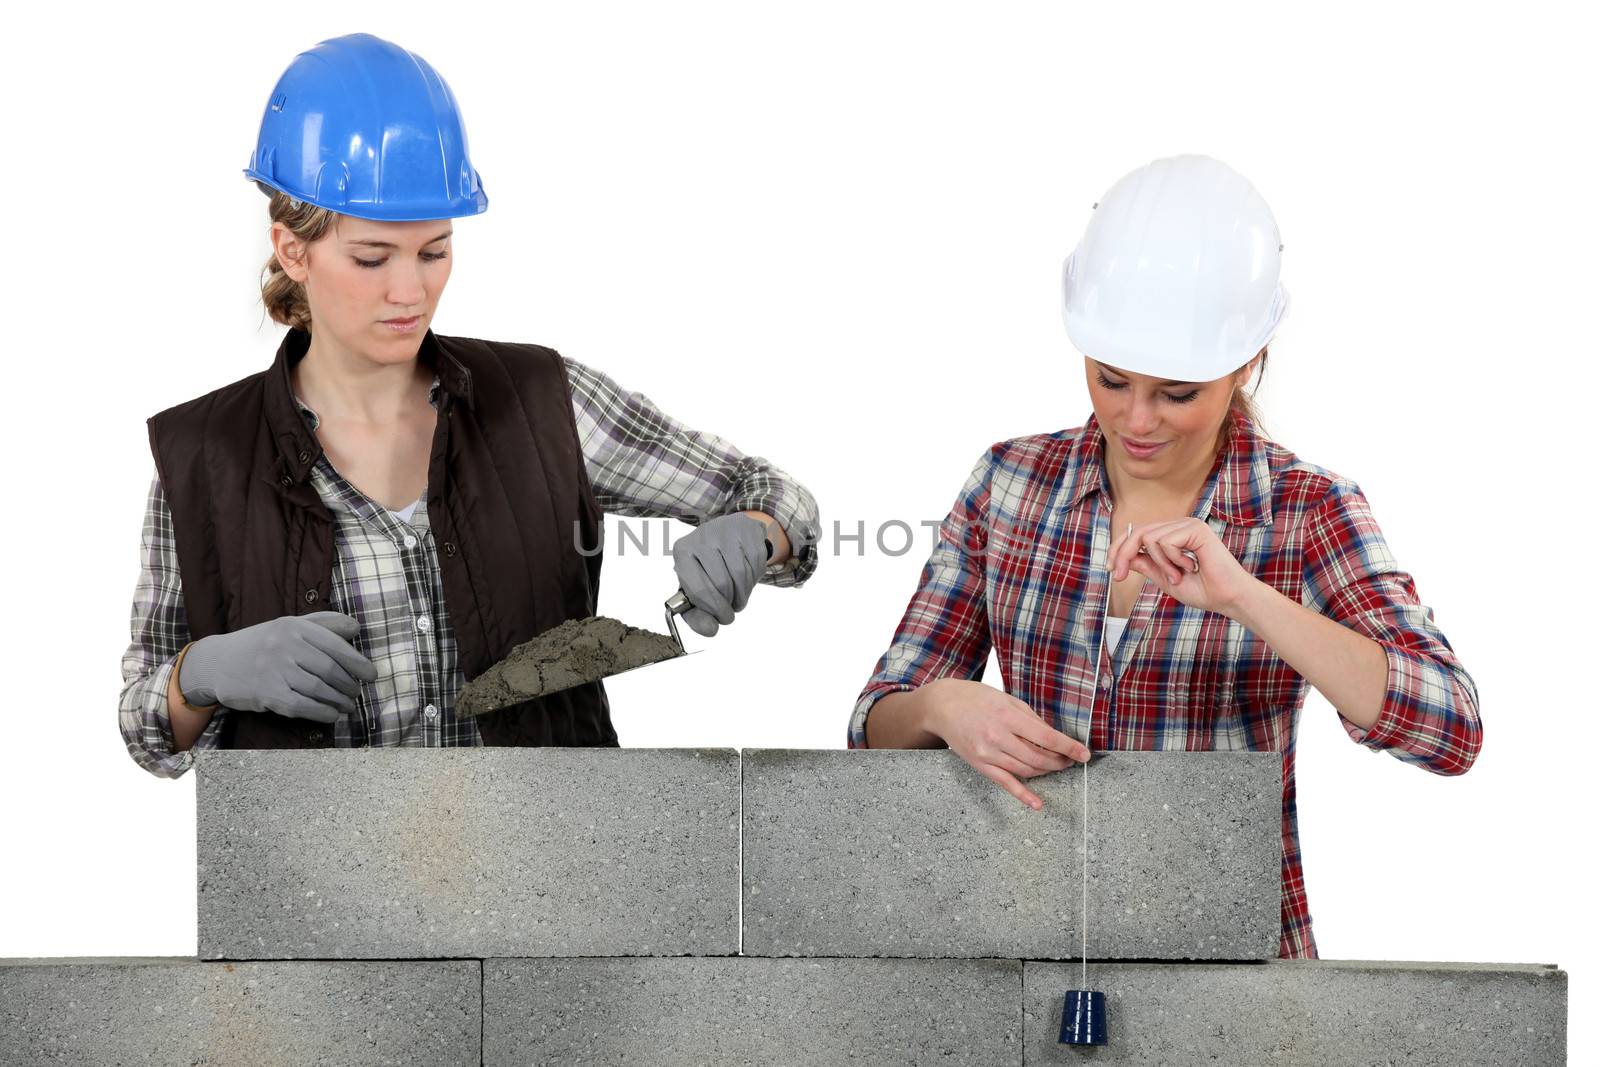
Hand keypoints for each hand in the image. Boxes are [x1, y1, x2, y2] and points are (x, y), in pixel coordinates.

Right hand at [178, 611, 378, 723]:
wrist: (217, 662)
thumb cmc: (262, 644)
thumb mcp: (289, 626)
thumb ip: (323, 623)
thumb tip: (357, 627)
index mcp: (294, 626)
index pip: (335, 645)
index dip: (358, 662)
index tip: (371, 674)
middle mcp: (285, 646)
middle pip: (330, 669)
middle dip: (350, 685)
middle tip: (357, 692)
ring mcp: (274, 670)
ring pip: (319, 689)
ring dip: (340, 700)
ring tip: (348, 705)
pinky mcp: (267, 693)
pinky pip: (303, 706)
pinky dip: (322, 712)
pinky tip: (332, 714)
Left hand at [672, 513, 771, 636]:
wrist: (726, 533)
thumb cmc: (706, 566)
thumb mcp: (694, 587)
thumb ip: (697, 615)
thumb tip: (710, 630)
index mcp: (683, 552)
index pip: (698, 589)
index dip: (713, 609)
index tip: (722, 619)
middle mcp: (702, 537)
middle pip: (722, 584)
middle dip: (730, 603)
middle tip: (732, 609)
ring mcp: (727, 530)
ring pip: (741, 575)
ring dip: (743, 595)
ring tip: (739, 596)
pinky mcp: (748, 530)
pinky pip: (756, 564)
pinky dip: (754, 579)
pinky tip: (746, 578)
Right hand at [920, 678, 1091, 809]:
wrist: (942, 706)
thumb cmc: (975, 698)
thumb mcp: (1007, 700)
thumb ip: (1030, 718)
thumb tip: (1053, 737)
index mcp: (1008, 717)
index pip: (1046, 736)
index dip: (1068, 747)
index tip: (1084, 754)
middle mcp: (998, 737)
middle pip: (1038, 757)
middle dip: (1059, 761)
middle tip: (1070, 760)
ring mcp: (988, 753)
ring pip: (1026, 771)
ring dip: (1046, 771)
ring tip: (1055, 766)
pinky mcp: (980, 765)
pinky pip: (1005, 783)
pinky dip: (1023, 795)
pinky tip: (1037, 803)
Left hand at [1108, 518, 1256, 616]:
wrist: (1228, 598)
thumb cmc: (1203, 591)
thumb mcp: (1164, 578)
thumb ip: (1146, 565)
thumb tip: (1122, 556)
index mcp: (1172, 536)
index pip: (1137, 534)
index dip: (1118, 549)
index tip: (1110, 569)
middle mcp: (1179, 526)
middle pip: (1137, 532)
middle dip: (1122, 555)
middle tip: (1118, 576)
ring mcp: (1188, 524)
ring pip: (1149, 538)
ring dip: (1160, 564)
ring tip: (1178, 575)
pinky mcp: (1195, 528)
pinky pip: (1165, 542)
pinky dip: (1172, 560)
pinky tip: (1191, 566)